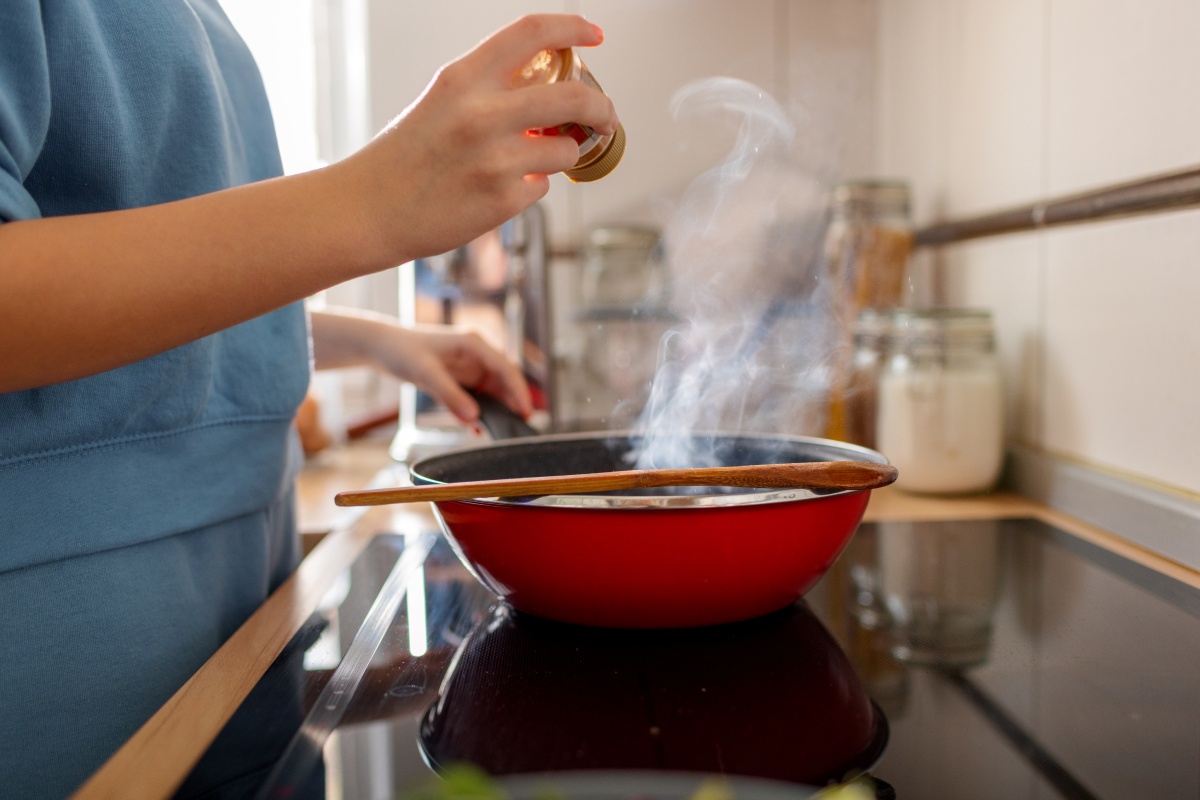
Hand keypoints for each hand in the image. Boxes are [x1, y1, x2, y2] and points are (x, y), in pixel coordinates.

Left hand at [310, 307, 532, 423]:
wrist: (382, 347)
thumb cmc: (403, 352)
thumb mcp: (426, 374)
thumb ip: (451, 396)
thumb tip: (474, 419)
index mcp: (474, 343)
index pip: (505, 368)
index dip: (518, 391)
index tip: (526, 411)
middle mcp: (476, 353)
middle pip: (504, 379)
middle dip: (514, 402)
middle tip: (520, 426)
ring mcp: (469, 365)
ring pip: (493, 390)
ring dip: (498, 409)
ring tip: (503, 430)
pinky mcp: (460, 377)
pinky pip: (477, 396)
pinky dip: (480, 411)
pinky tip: (477, 428)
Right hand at [335, 14, 617, 264]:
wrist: (368, 210)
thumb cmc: (405, 157)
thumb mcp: (443, 102)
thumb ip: (493, 91)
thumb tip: (552, 92)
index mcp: (464, 78)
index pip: (532, 33)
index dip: (572, 28)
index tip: (594, 35)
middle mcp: (482, 114)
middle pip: (573, 95)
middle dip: (601, 107)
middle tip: (604, 116)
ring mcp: (495, 159)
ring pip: (566, 150)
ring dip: (560, 157)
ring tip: (529, 164)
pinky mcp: (503, 200)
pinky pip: (542, 188)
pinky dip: (530, 189)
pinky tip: (496, 191)